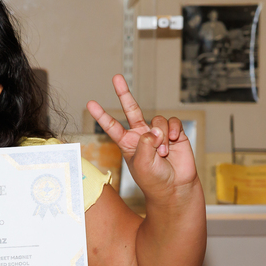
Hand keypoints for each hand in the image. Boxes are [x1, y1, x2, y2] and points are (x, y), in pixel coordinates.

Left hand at [86, 74, 198, 202]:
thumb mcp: (142, 164)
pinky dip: (172, 130)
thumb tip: (155, 129)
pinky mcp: (174, 133)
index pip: (112, 126)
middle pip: (131, 109)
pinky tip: (173, 141)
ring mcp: (157, 133)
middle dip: (124, 93)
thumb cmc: (154, 180)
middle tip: (116, 77)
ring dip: (161, 135)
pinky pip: (172, 122)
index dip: (102, 115)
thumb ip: (145, 144)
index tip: (90, 103)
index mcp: (127, 143)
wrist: (175, 188)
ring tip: (163, 152)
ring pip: (157, 120)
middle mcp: (141, 135)